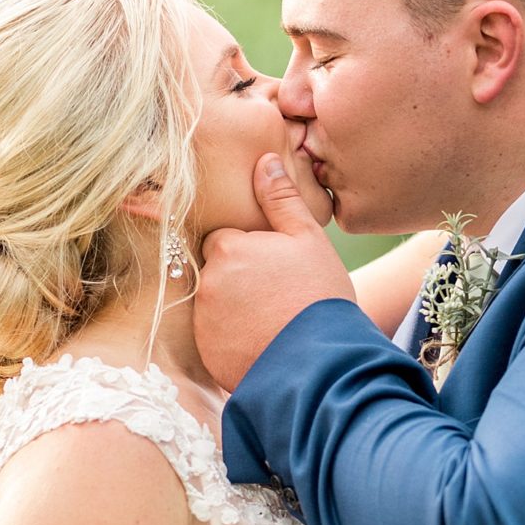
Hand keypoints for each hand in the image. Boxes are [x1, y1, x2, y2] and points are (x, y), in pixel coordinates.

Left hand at [195, 153, 357, 389]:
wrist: (320, 363)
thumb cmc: (318, 295)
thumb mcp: (308, 240)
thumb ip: (282, 200)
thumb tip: (265, 161)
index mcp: (228, 249)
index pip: (226, 241)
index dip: (250, 253)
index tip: (275, 269)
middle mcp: (208, 283)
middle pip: (219, 273)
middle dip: (239, 281)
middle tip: (277, 297)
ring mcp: (204, 322)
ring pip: (216, 306)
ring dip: (236, 311)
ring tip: (274, 323)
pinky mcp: (208, 354)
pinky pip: (216, 339)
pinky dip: (234, 341)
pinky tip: (263, 344)